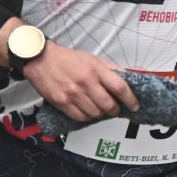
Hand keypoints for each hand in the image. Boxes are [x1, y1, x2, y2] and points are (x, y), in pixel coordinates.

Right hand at [20, 41, 139, 123]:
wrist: (41, 59)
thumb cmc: (68, 59)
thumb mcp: (93, 58)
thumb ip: (110, 70)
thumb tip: (128, 79)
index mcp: (96, 69)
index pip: (120, 87)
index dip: (131, 99)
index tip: (135, 105)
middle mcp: (86, 82)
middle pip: (109, 105)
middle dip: (116, 110)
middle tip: (116, 109)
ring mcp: (73, 94)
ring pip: (96, 114)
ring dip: (102, 114)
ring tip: (101, 109)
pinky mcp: (62, 103)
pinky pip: (81, 117)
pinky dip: (88, 117)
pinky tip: (88, 111)